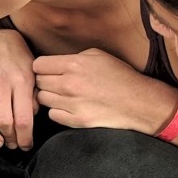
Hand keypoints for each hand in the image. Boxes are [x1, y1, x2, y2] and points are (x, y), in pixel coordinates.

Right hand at [0, 29, 38, 149]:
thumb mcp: (33, 77)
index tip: (25, 146)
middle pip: (3, 119)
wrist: (0, 38)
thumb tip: (31, 119)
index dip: (24, 138)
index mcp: (21, 80)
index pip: (23, 118)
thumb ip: (33, 97)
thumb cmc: (19, 62)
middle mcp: (0, 78)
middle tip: (10, 144)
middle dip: (8, 138)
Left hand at [34, 49, 177, 132]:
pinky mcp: (76, 121)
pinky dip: (58, 111)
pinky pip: (52, 115)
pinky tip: (70, 107)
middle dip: (45, 81)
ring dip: (50, 97)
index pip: (38, 65)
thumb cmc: (119, 76)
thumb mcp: (97, 56)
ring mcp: (72, 104)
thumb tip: (53, 63)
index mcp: (74, 64)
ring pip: (43, 99)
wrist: (139, 102)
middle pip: (38, 82)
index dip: (42, 67)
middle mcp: (70, 84)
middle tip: (57, 83)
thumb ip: (72, 58)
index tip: (48, 70)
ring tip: (64, 95)